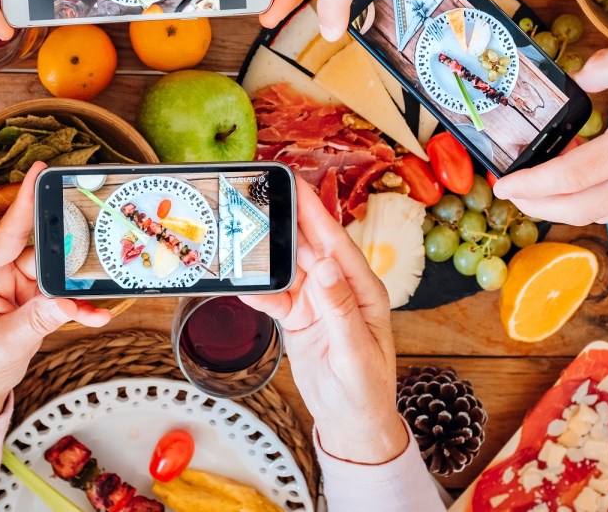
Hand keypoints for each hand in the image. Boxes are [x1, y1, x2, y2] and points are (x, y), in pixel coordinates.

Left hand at [0, 164, 110, 424]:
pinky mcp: (38, 299)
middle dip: (67, 248)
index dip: (25, 199)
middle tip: (94, 240)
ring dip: (78, 285)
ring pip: (58, 271)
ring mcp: (21, 285)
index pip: (7, 231)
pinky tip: (97, 313)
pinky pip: (64, 294)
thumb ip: (37, 320)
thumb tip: (65, 302)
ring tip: (98, 294)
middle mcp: (1, 273)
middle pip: (41, 248)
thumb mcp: (5, 343)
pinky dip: (81, 304)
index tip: (40, 170)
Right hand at [241, 180, 406, 463]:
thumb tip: (325, 267)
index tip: (296, 184)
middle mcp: (339, 288)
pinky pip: (275, 296)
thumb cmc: (366, 390)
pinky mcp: (298, 317)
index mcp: (363, 289)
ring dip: (266, 252)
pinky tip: (241, 283)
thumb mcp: (355, 352)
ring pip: (288, 267)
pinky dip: (258, 291)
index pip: (336, 242)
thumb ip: (340, 309)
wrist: (351, 423)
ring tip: (241, 230)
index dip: (314, 211)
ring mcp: (317, 301)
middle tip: (258, 195)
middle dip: (285, 220)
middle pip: (309, 245)